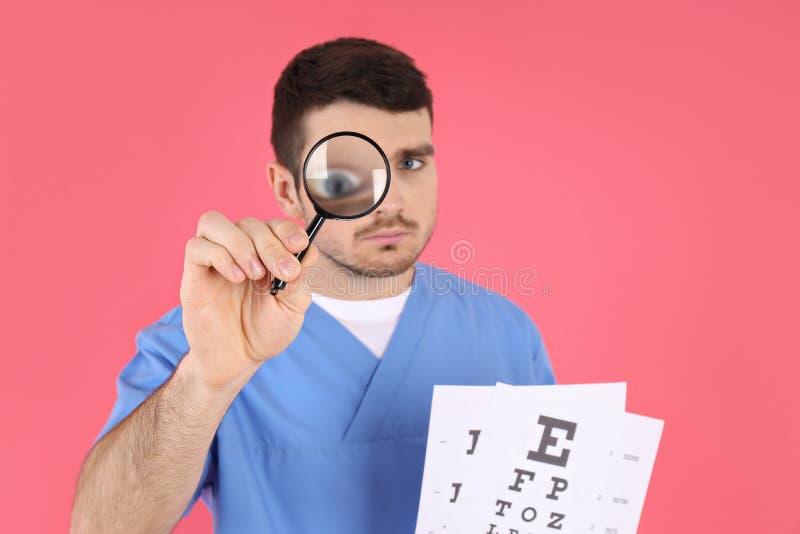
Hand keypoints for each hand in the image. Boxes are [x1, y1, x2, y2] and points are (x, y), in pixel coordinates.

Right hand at [179, 211, 318, 389]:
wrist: (237, 360)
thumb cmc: (265, 331)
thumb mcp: (293, 307)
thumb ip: (300, 278)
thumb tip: (308, 250)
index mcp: (266, 254)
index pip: (274, 225)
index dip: (287, 229)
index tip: (299, 245)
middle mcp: (240, 251)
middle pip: (250, 223)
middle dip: (271, 245)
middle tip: (283, 272)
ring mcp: (215, 260)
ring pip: (214, 222)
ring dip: (241, 243)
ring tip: (255, 274)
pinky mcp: (194, 274)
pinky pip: (197, 247)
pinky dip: (219, 256)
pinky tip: (237, 278)